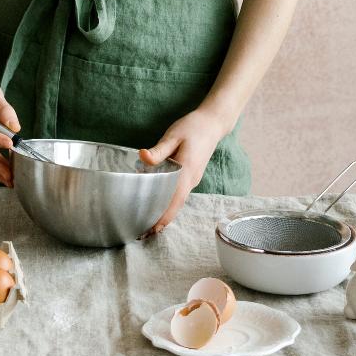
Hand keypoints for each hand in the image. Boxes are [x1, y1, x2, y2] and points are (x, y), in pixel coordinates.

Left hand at [137, 107, 229, 236]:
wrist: (213, 124)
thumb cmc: (192, 127)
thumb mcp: (173, 135)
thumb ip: (159, 149)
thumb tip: (142, 157)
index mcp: (187, 171)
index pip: (174, 200)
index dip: (163, 216)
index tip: (150, 229)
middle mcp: (191, 179)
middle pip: (176, 205)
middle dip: (162, 220)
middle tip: (142, 231)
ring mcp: (193, 179)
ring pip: (178, 201)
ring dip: (166, 213)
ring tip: (147, 222)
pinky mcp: (192, 176)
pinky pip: (180, 194)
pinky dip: (170, 203)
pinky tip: (158, 203)